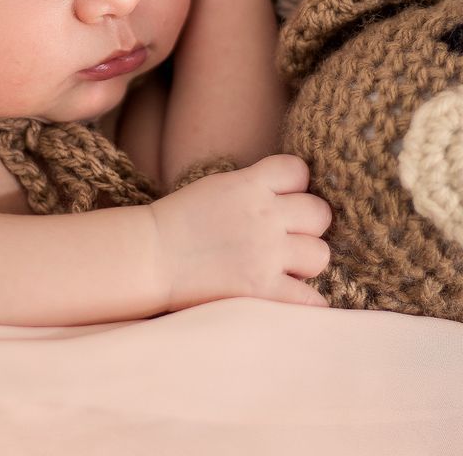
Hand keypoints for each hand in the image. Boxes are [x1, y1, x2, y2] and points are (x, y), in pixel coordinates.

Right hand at [150, 154, 330, 312]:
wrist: (151, 257)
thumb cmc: (180, 221)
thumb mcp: (218, 187)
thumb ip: (254, 186)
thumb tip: (289, 195)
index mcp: (249, 184)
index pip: (298, 170)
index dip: (296, 186)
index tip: (283, 201)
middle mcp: (264, 215)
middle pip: (319, 213)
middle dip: (308, 225)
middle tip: (287, 238)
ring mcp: (265, 254)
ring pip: (320, 254)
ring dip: (306, 262)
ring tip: (284, 267)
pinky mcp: (263, 290)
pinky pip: (311, 298)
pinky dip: (304, 301)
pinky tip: (288, 297)